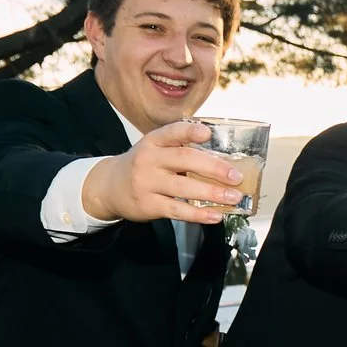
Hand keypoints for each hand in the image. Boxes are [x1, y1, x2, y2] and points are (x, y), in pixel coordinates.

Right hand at [80, 120, 243, 223]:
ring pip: (183, 188)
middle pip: (184, 160)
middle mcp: (149, 160)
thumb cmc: (144, 166)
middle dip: (214, 168)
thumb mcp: (155, 150)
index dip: (190, 132)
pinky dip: (199, 214)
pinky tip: (215, 215)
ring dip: (212, 193)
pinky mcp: (149, 205)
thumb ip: (181, 149)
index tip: (207, 133)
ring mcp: (147, 183)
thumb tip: (224, 161)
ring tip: (233, 198)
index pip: (172, 132)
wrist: (110, 187)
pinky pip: (177, 210)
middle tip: (236, 176)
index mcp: (153, 141)